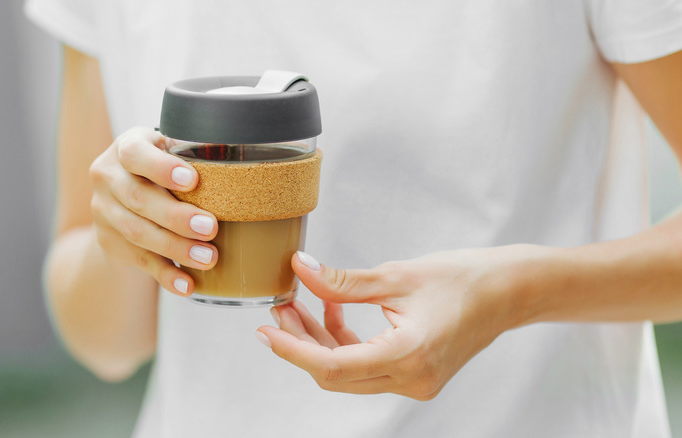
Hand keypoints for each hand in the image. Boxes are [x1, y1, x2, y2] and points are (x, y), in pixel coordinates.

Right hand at [89, 127, 218, 294]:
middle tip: (211, 228)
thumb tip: (236, 167)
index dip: (162, 168)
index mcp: (126, 148)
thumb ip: (193, 155)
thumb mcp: (171, 152)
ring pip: (138, 232)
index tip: (192, 181)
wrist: (123, 196)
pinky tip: (187, 284)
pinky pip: (139, 260)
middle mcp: (108, 177)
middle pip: (139, 198)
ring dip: (176, 248)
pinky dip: (165, 274)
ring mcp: (103, 210)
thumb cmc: (162, 168)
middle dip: (177, 217)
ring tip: (208, 258)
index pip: (136, 154)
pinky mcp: (109, 240)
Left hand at [256, 246, 535, 399]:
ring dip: (320, 342)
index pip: (332, 367)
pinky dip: (345, 343)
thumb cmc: (464, 278)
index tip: (265, 332)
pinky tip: (333, 312)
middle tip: (281, 308)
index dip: (293, 350)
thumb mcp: (396, 275)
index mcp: (408, 356)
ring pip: (349, 372)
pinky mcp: (416, 375)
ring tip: (300, 305)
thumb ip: (343, 281)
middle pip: (336, 374)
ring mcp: (415, 382)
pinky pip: (367, 367)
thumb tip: (301, 269)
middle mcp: (412, 380)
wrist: (509, 291)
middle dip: (301, 343)